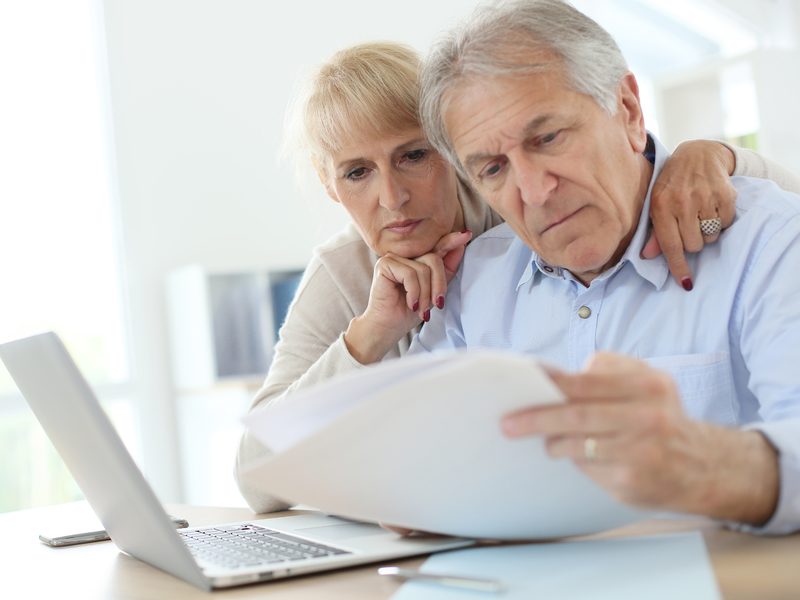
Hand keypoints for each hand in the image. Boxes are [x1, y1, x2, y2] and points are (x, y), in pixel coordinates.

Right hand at [344, 229, 471, 364]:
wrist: (388, 327)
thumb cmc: (410, 310)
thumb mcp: (435, 291)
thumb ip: (447, 270)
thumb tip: (461, 247)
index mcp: (418, 259)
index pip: (437, 246)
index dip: (452, 241)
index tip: (467, 234)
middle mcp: (406, 255)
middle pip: (434, 259)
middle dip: (439, 285)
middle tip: (436, 305)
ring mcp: (393, 257)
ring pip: (423, 269)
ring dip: (426, 294)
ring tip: (421, 309)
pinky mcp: (384, 264)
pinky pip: (410, 274)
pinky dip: (414, 292)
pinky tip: (411, 304)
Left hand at [501, 353, 778, 525]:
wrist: (704, 466)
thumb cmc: (663, 418)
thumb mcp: (649, 382)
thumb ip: (610, 371)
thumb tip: (559, 373)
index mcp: (646, 385)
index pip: (585, 382)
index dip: (549, 383)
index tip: (521, 383)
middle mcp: (646, 416)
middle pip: (575, 414)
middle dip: (535, 418)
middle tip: (508, 423)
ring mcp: (639, 451)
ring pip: (576, 444)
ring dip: (552, 442)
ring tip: (545, 439)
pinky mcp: (630, 480)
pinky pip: (586, 467)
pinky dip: (573, 459)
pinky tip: (571, 454)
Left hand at [644, 140, 737, 289]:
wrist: (698, 154)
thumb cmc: (672, 184)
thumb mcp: (657, 204)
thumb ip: (655, 231)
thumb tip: (648, 256)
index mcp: (660, 206)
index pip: (669, 245)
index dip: (678, 266)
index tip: (686, 283)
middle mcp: (681, 201)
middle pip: (693, 245)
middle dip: (693, 242)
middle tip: (690, 225)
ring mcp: (704, 196)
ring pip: (710, 237)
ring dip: (707, 232)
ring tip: (701, 214)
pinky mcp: (725, 193)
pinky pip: (726, 223)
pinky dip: (722, 220)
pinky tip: (713, 206)